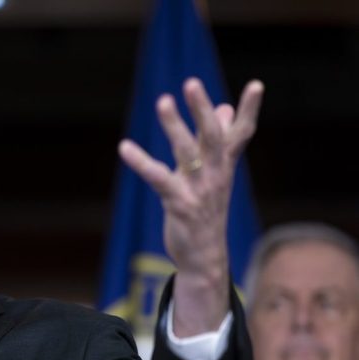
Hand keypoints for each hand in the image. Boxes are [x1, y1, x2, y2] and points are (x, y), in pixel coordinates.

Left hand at [118, 78, 263, 334]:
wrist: (205, 256)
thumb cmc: (207, 210)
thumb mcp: (216, 175)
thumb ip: (219, 142)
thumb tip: (224, 108)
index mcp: (225, 165)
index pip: (242, 133)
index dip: (249, 110)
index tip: (256, 84)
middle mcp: (215, 174)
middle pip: (213, 136)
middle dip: (202, 109)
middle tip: (192, 83)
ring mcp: (198, 190)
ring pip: (186, 152)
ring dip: (174, 126)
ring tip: (162, 101)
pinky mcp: (178, 204)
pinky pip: (158, 178)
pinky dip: (141, 161)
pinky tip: (124, 147)